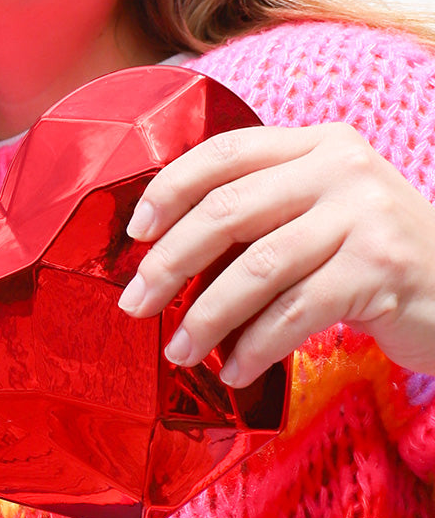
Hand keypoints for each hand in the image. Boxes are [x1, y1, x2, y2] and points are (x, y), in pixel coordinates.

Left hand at [118, 123, 434, 385]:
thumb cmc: (368, 261)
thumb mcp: (316, 218)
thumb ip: (256, 220)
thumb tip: (162, 262)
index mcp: (314, 146)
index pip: (224, 153)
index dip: (169, 191)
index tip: (134, 235)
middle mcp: (340, 168)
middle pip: (227, 210)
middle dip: (169, 264)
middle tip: (136, 305)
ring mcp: (366, 215)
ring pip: (256, 268)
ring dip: (206, 318)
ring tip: (179, 353)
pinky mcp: (382, 268)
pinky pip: (294, 313)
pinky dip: (254, 348)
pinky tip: (234, 371)